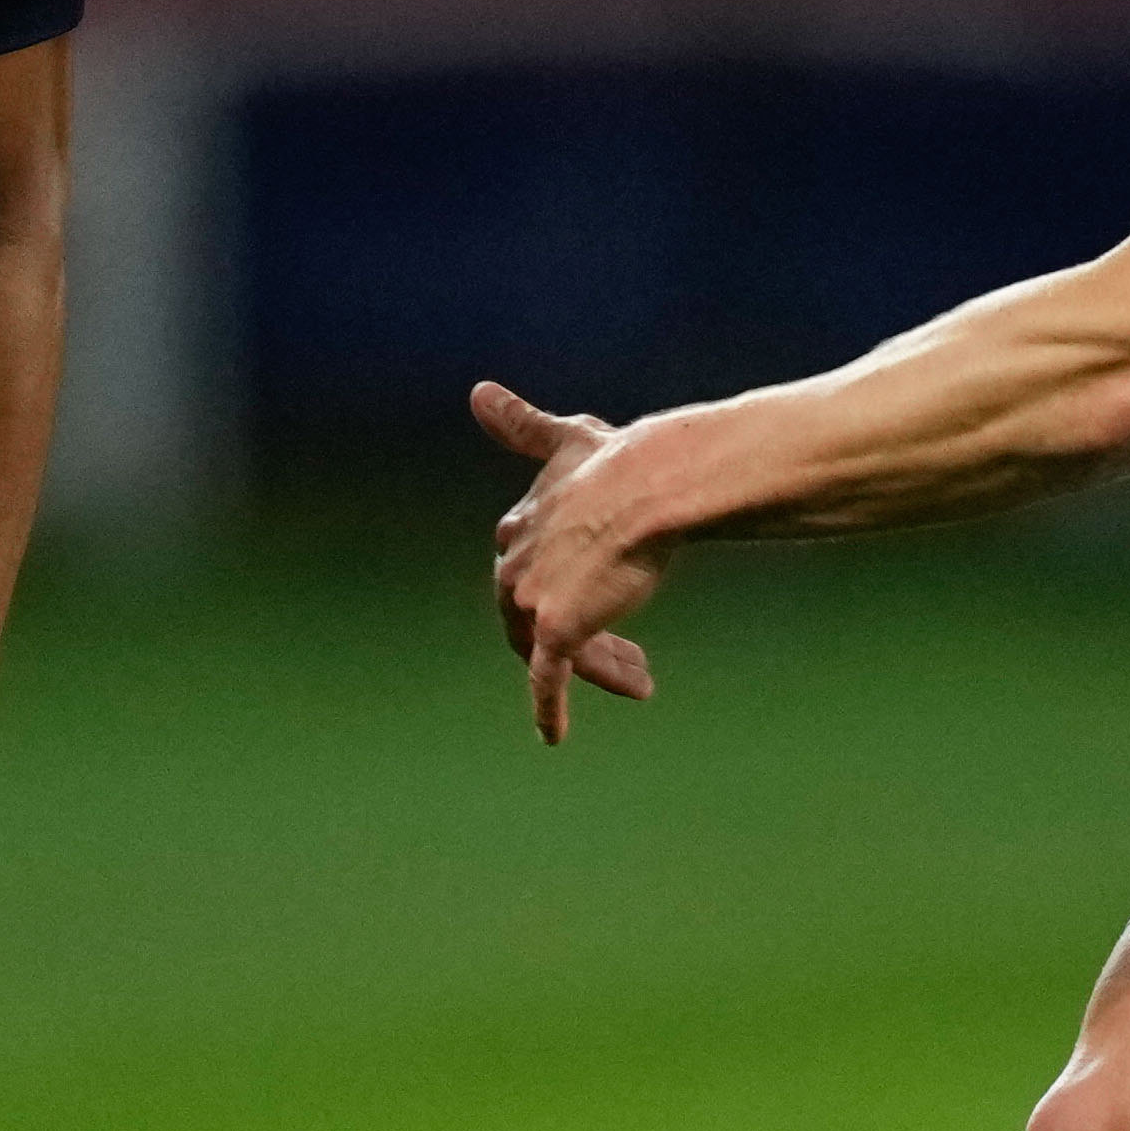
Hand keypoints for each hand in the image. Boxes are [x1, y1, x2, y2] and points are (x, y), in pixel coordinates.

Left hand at [473, 380, 668, 744]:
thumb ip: (522, 426)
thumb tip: (477, 393)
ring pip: (548, 649)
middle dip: (581, 636)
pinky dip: (548, 711)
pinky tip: (554, 737)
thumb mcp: (566, 441)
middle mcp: (516, 564)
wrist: (652, 486)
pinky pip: (545, 682)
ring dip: (596, 666)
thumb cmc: (622, 461)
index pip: (527, 568)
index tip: (600, 602)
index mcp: (520, 526)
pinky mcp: (554, 631)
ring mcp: (532, 600)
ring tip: (640, 680)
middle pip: (533, 616)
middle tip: (635, 661)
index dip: (559, 586)